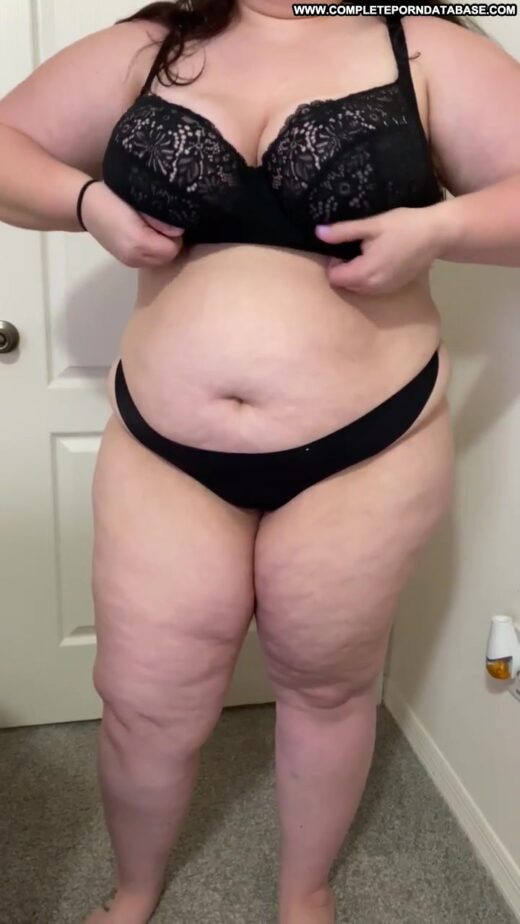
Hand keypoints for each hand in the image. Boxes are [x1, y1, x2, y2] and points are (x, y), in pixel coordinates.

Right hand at [80, 181, 183, 267]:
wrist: (86, 205)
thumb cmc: (113, 197)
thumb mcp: (140, 200)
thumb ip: (161, 218)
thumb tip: (180, 230)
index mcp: (139, 242)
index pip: (174, 247)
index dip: (175, 234)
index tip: (167, 220)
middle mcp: (135, 257)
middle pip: (168, 257)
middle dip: (170, 242)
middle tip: (161, 224)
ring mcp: (130, 262)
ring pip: (160, 261)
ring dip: (162, 247)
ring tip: (152, 229)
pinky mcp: (127, 262)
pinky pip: (150, 260)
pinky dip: (153, 250)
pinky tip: (145, 236)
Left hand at [315, 205, 447, 294]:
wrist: (437, 235)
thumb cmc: (404, 226)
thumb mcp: (372, 225)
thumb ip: (343, 231)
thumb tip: (318, 233)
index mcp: (365, 273)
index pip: (334, 278)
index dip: (334, 262)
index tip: (345, 247)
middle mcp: (373, 288)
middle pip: (344, 285)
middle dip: (344, 269)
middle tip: (357, 247)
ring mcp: (385, 290)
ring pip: (357, 288)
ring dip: (356, 274)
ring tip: (369, 252)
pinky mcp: (394, 288)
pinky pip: (371, 288)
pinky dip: (369, 277)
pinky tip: (381, 259)